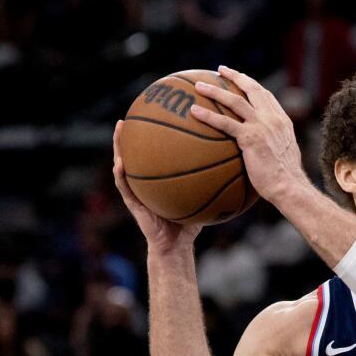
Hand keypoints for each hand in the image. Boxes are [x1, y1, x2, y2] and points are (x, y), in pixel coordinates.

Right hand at [113, 122, 201, 255]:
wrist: (176, 245)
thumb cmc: (190, 221)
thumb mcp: (203, 197)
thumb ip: (214, 181)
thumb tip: (236, 162)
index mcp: (162, 175)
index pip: (158, 150)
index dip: (158, 131)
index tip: (161, 110)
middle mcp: (147, 179)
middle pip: (139, 150)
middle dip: (136, 130)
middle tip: (134, 110)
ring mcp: (137, 189)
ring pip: (125, 162)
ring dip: (120, 146)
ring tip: (119, 128)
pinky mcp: (133, 203)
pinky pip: (124, 186)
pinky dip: (121, 175)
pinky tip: (120, 164)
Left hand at [189, 65, 308, 207]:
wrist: (289, 186)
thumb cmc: (285, 180)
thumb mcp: (284, 156)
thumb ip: (272, 146)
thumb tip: (259, 151)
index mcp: (282, 121)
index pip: (266, 96)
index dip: (251, 84)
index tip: (240, 78)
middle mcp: (273, 118)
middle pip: (252, 89)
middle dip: (235, 76)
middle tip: (220, 70)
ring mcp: (262, 126)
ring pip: (235, 101)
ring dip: (215, 90)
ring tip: (198, 85)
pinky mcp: (250, 138)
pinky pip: (225, 123)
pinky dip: (208, 115)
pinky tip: (194, 111)